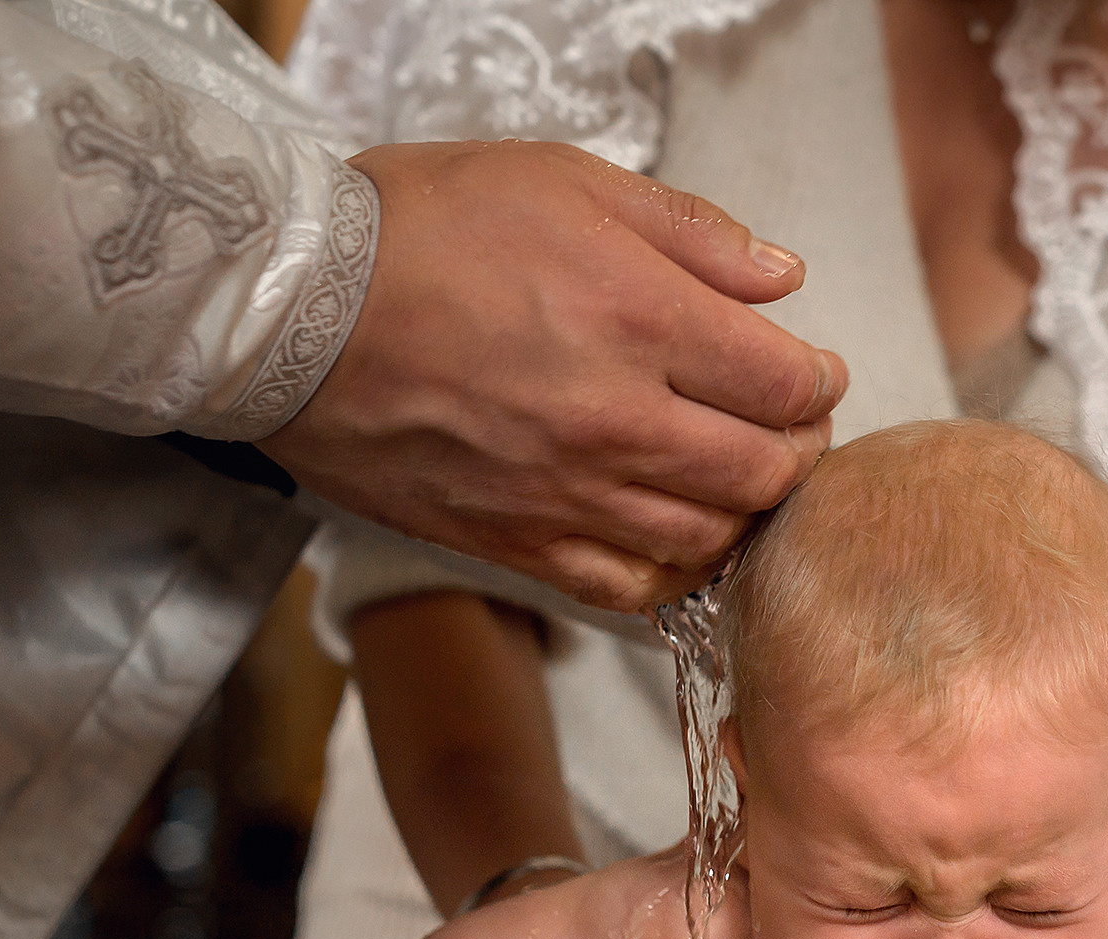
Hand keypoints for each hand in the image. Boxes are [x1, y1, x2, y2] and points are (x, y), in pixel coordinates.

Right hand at [260, 141, 850, 611]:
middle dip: (796, 448)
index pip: (788, 384)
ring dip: (741, 512)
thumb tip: (782, 279)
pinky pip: (628, 588)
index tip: (811, 371)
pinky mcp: (517, 543)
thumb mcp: (565, 182)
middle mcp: (619, 421)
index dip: (818, 380)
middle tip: (787, 426)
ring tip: (735, 477)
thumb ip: (690, 234)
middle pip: (765, 472)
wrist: (289, 311)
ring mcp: (569, 494)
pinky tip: (672, 535)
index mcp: (643, 320)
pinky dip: (669, 570)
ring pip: (708, 538)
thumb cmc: (419, 229)